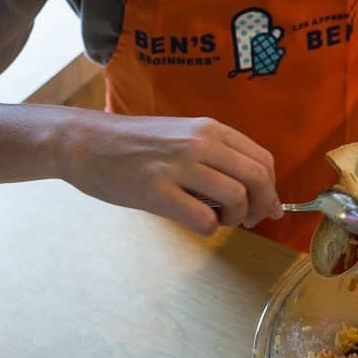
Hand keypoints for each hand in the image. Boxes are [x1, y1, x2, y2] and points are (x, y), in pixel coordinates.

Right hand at [60, 112, 281, 234]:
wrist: (85, 142)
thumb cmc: (135, 145)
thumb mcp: (183, 136)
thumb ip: (216, 156)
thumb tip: (255, 191)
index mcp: (210, 129)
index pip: (262, 159)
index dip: (272, 189)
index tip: (267, 207)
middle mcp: (200, 142)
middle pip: (258, 179)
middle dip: (262, 207)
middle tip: (250, 221)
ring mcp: (179, 165)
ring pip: (236, 198)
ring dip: (236, 219)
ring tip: (219, 220)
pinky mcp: (157, 190)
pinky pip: (203, 218)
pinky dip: (209, 229)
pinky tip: (195, 222)